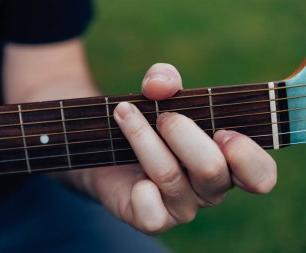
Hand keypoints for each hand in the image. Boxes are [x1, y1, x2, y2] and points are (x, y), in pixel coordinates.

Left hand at [87, 63, 276, 233]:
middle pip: (211, 168)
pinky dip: (139, 190)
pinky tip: (128, 168)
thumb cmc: (148, 122)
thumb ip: (164, 79)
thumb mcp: (159, 94)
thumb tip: (159, 86)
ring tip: (124, 112)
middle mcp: (209, 190)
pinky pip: (151, 215)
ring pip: (170, 176)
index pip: (259, 174)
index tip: (222, 130)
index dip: (246, 155)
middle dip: (181, 131)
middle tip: (163, 116)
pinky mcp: (152, 219)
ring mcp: (181, 208)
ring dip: (143, 137)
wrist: (110, 149)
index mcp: (226, 162)